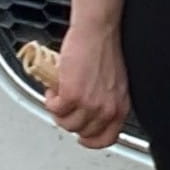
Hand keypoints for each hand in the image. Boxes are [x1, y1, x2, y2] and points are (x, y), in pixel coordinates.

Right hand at [44, 20, 133, 150]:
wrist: (97, 29)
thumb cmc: (105, 47)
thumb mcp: (114, 82)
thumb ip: (107, 100)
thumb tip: (91, 112)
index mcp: (120, 105)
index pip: (107, 138)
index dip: (91, 141)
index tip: (83, 138)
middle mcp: (107, 108)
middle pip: (82, 132)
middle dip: (70, 121)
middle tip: (64, 107)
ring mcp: (89, 104)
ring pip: (66, 123)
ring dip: (58, 111)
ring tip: (58, 95)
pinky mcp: (72, 95)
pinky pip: (55, 109)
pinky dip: (50, 101)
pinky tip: (53, 89)